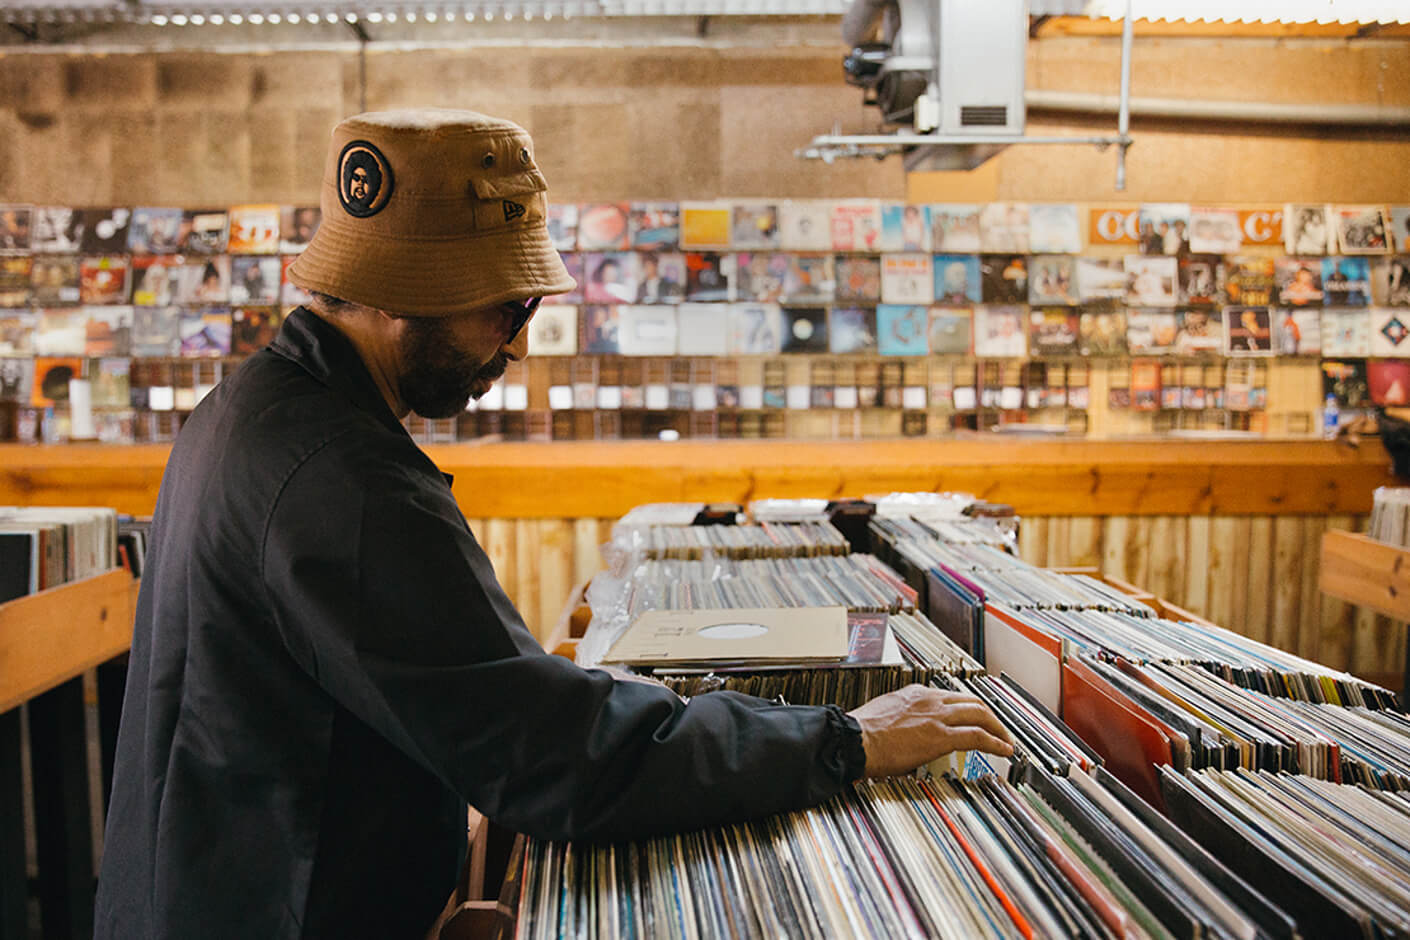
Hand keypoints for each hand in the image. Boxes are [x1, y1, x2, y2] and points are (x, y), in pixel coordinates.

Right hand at [848, 685, 1012, 777]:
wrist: (854, 739)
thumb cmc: (861, 732)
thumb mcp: (886, 713)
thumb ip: (904, 718)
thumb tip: (911, 734)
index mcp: (916, 693)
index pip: (952, 697)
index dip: (968, 709)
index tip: (975, 719)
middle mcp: (930, 699)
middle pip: (973, 702)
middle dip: (990, 716)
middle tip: (999, 729)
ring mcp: (937, 716)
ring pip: (980, 715)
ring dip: (998, 728)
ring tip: (1006, 741)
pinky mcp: (940, 737)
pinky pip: (977, 737)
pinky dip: (995, 743)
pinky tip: (1004, 750)